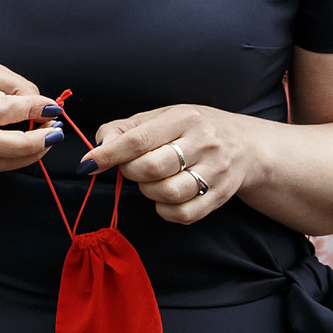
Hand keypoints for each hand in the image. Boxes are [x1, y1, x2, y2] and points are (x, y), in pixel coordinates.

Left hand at [86, 103, 247, 225]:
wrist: (244, 145)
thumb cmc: (191, 130)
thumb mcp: (159, 118)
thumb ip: (124, 129)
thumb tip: (98, 149)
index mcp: (184, 118)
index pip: (139, 139)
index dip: (109, 154)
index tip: (88, 164)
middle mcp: (204, 143)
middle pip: (151, 168)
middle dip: (130, 172)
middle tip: (131, 168)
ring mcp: (215, 172)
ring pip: (167, 193)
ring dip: (148, 191)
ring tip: (151, 181)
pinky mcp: (220, 196)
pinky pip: (182, 214)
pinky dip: (164, 210)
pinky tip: (164, 197)